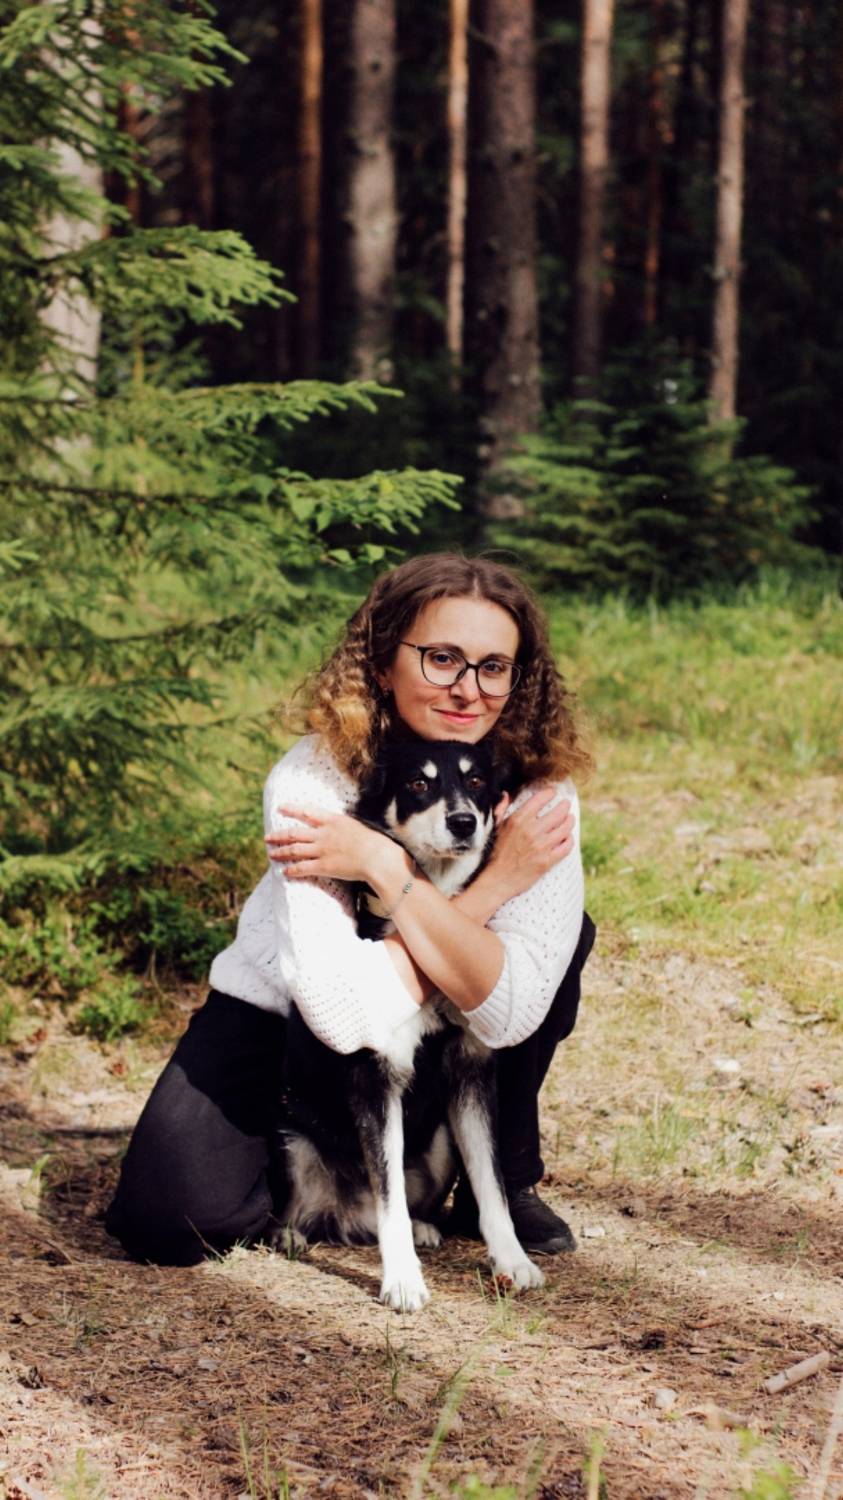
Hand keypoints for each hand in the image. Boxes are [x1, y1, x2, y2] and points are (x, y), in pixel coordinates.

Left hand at [265, 806, 398, 883]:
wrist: (378, 857)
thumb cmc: (373, 842)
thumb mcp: (355, 826)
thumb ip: (342, 826)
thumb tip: (335, 827)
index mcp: (333, 820)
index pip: (307, 812)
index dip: (292, 809)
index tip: (280, 808)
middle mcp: (324, 834)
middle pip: (294, 833)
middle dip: (279, 835)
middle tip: (267, 837)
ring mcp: (322, 850)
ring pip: (294, 850)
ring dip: (281, 852)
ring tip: (271, 854)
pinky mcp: (324, 866)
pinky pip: (302, 868)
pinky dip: (291, 870)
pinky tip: (284, 871)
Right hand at [487, 787, 573, 900]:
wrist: (498, 878)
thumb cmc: (496, 852)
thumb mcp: (495, 827)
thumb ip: (501, 808)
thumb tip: (505, 794)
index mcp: (518, 820)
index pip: (540, 800)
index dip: (550, 793)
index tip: (553, 792)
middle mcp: (531, 831)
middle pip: (558, 813)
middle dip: (565, 806)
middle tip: (566, 805)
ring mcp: (541, 846)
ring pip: (565, 828)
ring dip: (570, 821)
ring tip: (570, 819)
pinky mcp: (548, 861)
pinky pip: (566, 847)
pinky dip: (569, 840)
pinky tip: (567, 837)